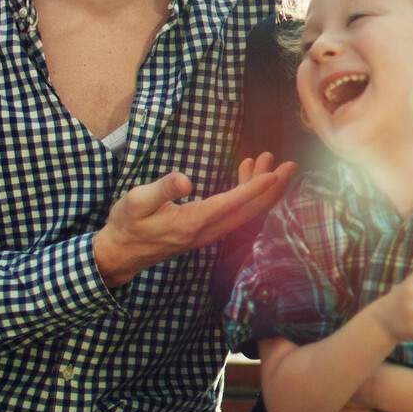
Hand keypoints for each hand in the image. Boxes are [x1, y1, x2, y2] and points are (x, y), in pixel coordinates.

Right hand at [92, 152, 293, 286]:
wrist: (121, 252)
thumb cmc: (126, 224)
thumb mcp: (135, 203)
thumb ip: (161, 190)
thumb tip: (185, 180)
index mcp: (191, 223)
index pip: (230, 205)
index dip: (254, 190)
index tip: (275, 174)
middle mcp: (206, 231)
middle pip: (248, 211)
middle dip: (271, 189)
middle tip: (291, 166)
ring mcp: (208, 233)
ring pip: (244, 211)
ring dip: (259, 187)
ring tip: (269, 159)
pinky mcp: (206, 230)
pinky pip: (233, 212)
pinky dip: (244, 191)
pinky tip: (245, 170)